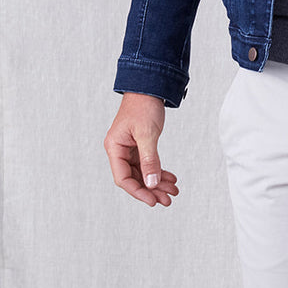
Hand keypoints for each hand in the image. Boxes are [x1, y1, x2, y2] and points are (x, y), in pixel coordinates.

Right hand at [104, 92, 178, 206]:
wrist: (150, 86)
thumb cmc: (143, 105)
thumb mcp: (147, 134)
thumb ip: (150, 159)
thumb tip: (151, 183)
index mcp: (114, 147)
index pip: (123, 178)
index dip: (138, 191)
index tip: (153, 201)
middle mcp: (120, 150)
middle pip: (134, 178)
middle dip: (151, 189)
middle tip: (167, 199)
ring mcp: (129, 148)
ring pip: (143, 172)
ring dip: (157, 182)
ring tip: (172, 191)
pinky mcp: (139, 144)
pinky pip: (148, 163)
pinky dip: (159, 171)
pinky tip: (170, 178)